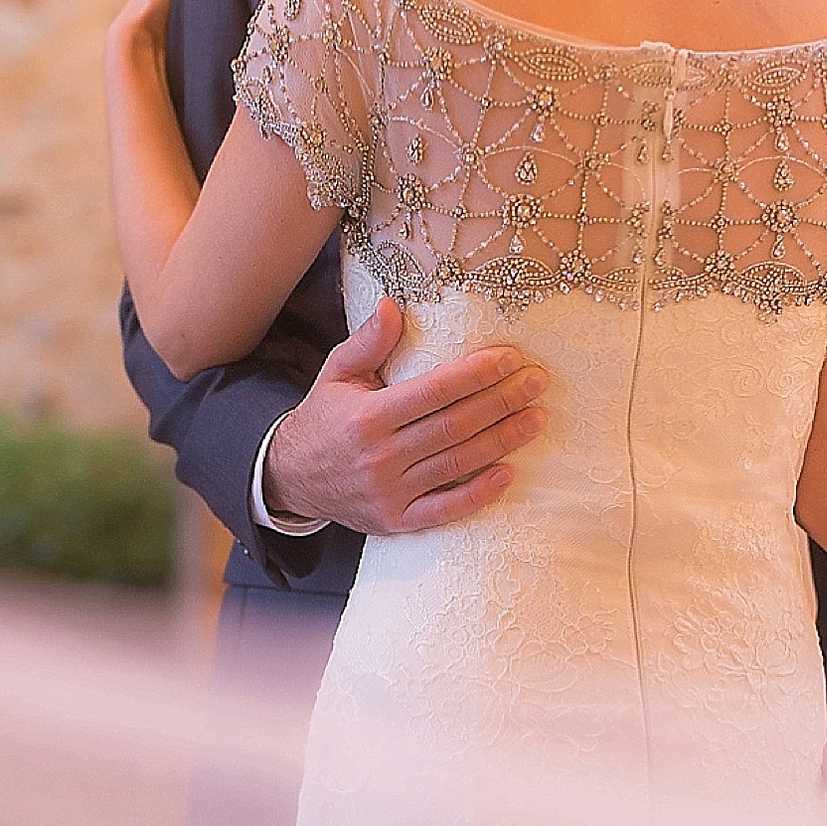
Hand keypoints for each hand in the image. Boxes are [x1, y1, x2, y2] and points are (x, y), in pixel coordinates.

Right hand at [263, 299, 548, 533]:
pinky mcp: (394, 520)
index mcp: (366, 417)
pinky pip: (444, 510)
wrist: (290, 477)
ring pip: (457, 464)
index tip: (510, 358)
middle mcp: (378, 456)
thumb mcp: (336, 374)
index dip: (476, 374)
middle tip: (536, 382)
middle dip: (501, 401)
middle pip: (454, 426)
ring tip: (536, 419)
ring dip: (502, 441)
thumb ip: (367, 342)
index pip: (434, 391)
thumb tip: (393, 305)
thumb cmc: (324, 419)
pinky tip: (508, 474)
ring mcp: (388, 492)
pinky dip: (478, 495)